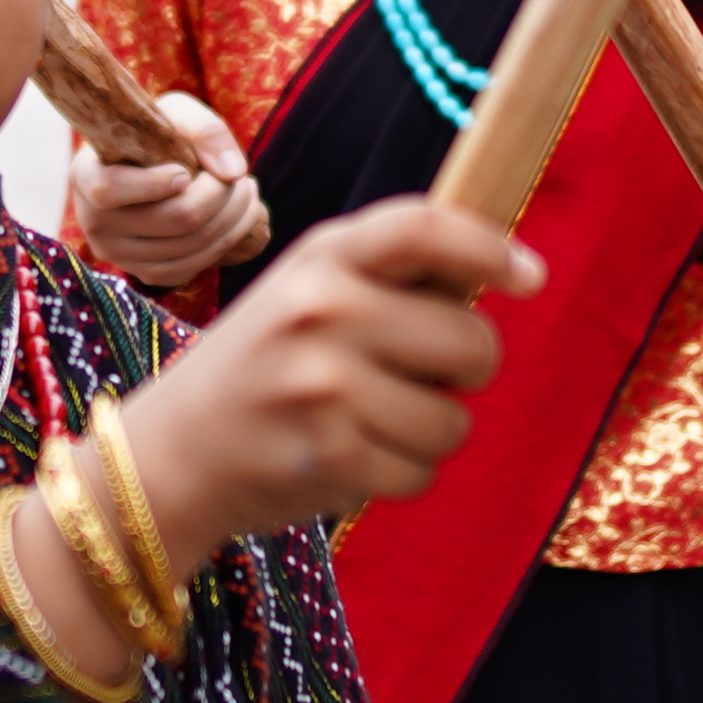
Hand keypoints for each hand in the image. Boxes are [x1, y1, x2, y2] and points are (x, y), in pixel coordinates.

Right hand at [68, 87, 271, 290]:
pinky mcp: (144, 273)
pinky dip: (226, 242)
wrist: (150, 166)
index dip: (155, 183)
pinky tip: (235, 217)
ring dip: (235, 219)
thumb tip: (232, 172)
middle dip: (224, 195)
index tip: (185, 170)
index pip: (110, 190)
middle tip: (242, 177)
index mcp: (86, 176)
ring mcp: (118, 254)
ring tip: (245, 191)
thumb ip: (205, 130)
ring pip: (193, 246)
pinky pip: (194, 267)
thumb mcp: (176, 112)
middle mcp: (95, 222)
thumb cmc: (156, 133)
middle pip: (176, 218)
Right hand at [110, 196, 541, 556]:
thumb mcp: (307, 289)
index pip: (426, 229)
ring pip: (453, 420)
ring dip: (429, 430)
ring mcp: (323, 386)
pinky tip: (351, 458)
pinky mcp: (328, 457)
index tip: (531, 277)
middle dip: (466, 368)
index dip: (492, 249)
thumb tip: (504, 270)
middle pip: (472, 343)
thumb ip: (389, 274)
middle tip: (423, 374)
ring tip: (369, 420)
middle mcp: (321, 310)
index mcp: (323, 256)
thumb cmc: (263, 365)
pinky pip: (422, 472)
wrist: (172, 452)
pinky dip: (400, 473)